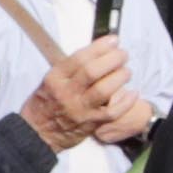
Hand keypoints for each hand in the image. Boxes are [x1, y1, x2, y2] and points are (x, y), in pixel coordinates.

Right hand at [26, 36, 146, 149]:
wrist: (38, 132)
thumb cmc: (46, 103)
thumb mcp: (51, 81)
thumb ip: (71, 68)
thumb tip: (98, 51)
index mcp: (56, 78)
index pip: (79, 58)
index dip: (100, 47)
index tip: (113, 40)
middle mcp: (66, 92)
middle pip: (92, 71)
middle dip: (112, 59)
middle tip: (123, 54)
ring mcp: (79, 109)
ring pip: (103, 90)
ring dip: (120, 77)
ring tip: (126, 71)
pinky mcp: (90, 123)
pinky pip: (112, 112)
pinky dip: (126, 102)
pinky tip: (133, 93)